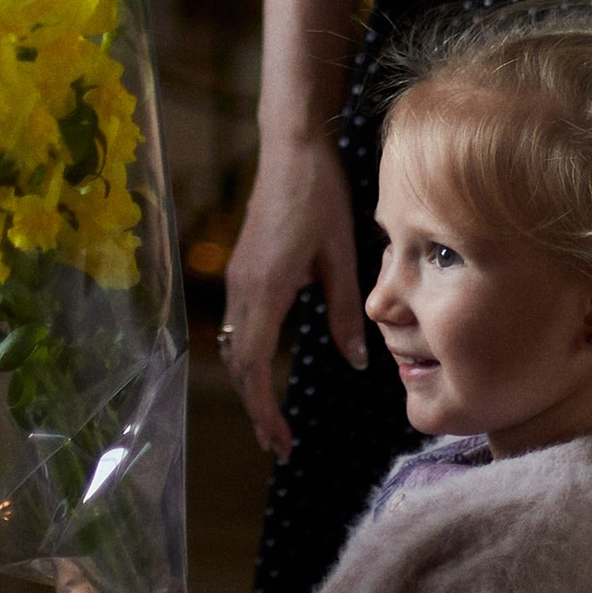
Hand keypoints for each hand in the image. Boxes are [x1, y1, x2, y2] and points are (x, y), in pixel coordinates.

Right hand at [221, 137, 365, 460]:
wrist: (290, 147)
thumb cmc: (318, 194)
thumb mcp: (341, 255)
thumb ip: (344, 311)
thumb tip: (356, 360)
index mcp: (266, 288)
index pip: (253, 364)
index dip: (263, 409)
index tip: (281, 442)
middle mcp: (242, 287)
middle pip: (238, 362)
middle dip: (255, 407)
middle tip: (280, 446)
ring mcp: (237, 277)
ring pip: (234, 345)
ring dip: (250, 384)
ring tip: (273, 418)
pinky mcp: (242, 267)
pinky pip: (238, 324)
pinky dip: (248, 357)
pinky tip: (268, 368)